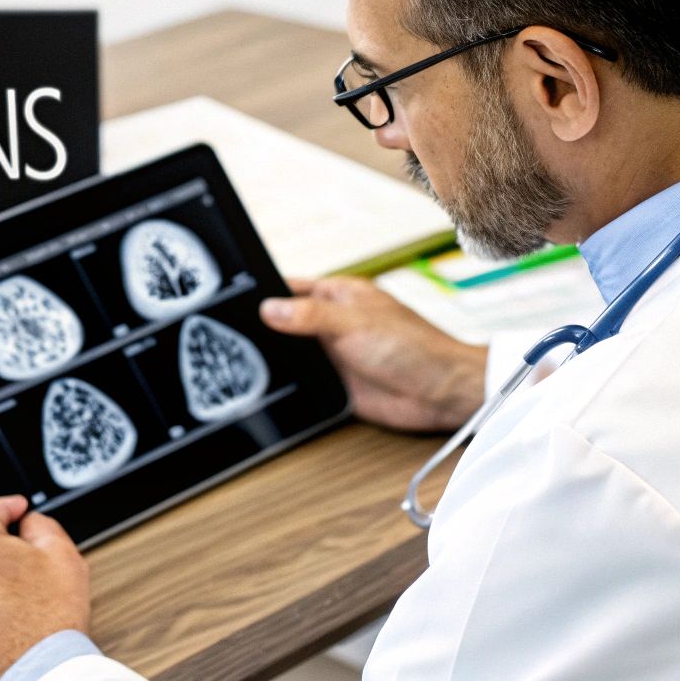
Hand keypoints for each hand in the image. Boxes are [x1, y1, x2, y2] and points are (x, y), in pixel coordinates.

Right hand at [260, 276, 487, 431]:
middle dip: (267, 330)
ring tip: (251, 363)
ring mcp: (335, 354)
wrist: (441, 392)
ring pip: (294, 354)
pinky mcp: (337, 385)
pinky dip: (292, 386)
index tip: (237, 300)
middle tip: (238, 337)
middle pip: (287, 322)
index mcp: (340, 295)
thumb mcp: (354, 322)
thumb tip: (269, 308)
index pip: (292, 288)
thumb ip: (309, 314)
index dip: (267, 293)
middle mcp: (334, 323)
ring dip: (280, 360)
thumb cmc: (415, 347)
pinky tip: (276, 388)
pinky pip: (306, 383)